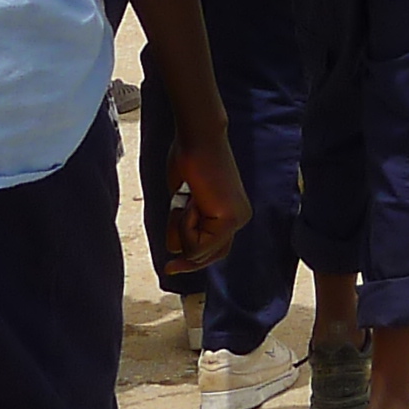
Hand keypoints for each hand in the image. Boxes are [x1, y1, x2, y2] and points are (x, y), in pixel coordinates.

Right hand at [158, 130, 249, 273]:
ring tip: (186, 201)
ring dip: (180, 229)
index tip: (169, 268)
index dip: (191, 261)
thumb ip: (184, 226)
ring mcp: (237, 220)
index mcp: (231, 213)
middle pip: (206, 256)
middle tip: (170, 261)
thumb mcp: (182, 202)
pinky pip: (196, 243)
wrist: (197, 140)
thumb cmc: (186, 162)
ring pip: (197, 253)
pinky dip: (184, 225)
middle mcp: (239, 218)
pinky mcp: (230, 221)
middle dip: (184, 251)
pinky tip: (191, 201)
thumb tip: (175, 252)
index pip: (212, 250)